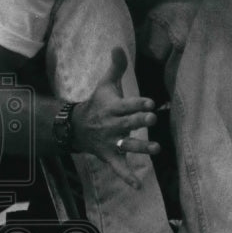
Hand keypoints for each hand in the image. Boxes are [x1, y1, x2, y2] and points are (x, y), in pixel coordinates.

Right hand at [70, 47, 159, 187]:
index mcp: (113, 108)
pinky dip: (127, 178)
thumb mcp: (105, 85)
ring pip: (126, 146)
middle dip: (139, 123)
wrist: (75, 127)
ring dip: (140, 149)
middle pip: (128, 124)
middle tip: (152, 120)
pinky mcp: (109, 156)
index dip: (139, 103)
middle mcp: (112, 126)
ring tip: (156, 150)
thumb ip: (116, 68)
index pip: (127, 105)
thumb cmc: (97, 103)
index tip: (151, 103)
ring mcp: (110, 142)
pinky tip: (138, 186)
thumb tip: (119, 46)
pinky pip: (118, 168)